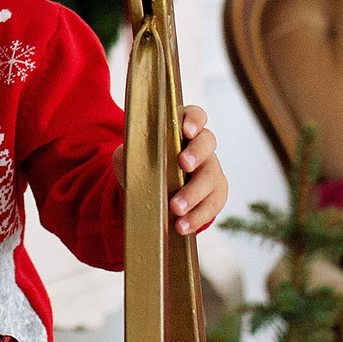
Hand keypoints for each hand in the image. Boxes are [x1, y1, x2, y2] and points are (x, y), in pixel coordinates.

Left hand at [114, 104, 227, 235]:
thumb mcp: (130, 156)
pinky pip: (213, 204)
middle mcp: (201, 146)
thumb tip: (128, 157)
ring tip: (176, 209)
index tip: (186, 130)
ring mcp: (210, 169)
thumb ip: (130, 152)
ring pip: (212, 177)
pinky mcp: (214, 194)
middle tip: (183, 166)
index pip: (195, 115)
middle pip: (208, 143)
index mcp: (181, 128)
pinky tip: (183, 226)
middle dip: (197, 154)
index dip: (194, 120)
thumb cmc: (142, 165)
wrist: (148, 191)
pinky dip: (198, 216)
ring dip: (195, 194)